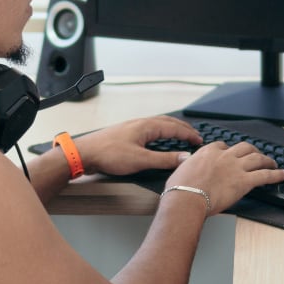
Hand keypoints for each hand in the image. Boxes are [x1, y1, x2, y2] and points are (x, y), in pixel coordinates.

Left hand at [72, 116, 202, 176]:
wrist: (84, 153)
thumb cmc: (108, 154)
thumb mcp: (140, 160)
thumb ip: (164, 160)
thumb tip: (184, 158)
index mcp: (146, 126)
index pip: (174, 128)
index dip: (188, 134)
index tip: (199, 140)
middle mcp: (140, 124)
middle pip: (167, 123)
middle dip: (182, 128)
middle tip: (194, 135)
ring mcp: (132, 128)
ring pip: (157, 125)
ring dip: (171, 129)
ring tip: (179, 135)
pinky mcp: (125, 134)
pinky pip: (149, 130)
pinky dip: (159, 133)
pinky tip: (156, 140)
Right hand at [165, 141, 283, 215]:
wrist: (187, 198)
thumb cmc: (180, 189)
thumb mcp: (180, 171)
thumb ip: (187, 166)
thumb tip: (185, 165)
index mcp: (208, 152)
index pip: (223, 146)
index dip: (229, 151)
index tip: (231, 155)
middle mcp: (224, 156)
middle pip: (244, 147)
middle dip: (252, 150)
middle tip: (256, 155)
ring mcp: (236, 168)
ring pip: (257, 158)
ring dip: (267, 159)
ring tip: (273, 163)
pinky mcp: (245, 181)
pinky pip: (266, 175)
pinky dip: (277, 175)